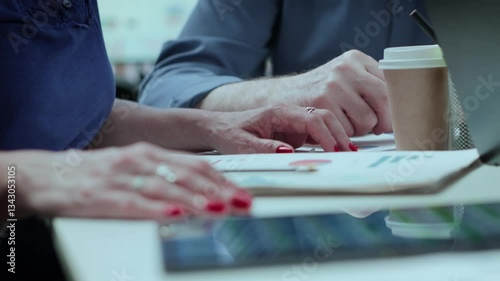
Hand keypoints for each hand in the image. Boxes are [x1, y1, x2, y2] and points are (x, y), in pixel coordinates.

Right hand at [14, 143, 251, 218]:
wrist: (45, 174)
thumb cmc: (95, 174)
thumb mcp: (134, 167)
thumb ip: (163, 176)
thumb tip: (200, 191)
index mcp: (149, 153)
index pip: (194, 164)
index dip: (222, 179)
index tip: (243, 193)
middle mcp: (138, 160)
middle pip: (186, 174)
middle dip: (218, 189)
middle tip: (242, 202)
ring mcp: (120, 177)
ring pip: (164, 187)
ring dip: (194, 199)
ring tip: (218, 208)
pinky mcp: (101, 196)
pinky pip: (132, 203)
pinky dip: (155, 210)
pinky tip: (174, 216)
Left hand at [206, 103, 352, 153]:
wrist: (218, 127)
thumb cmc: (228, 132)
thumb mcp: (240, 144)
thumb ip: (263, 148)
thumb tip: (288, 152)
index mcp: (278, 112)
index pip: (311, 119)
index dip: (325, 135)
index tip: (333, 151)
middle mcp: (289, 113)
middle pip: (323, 117)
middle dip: (338, 134)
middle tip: (348, 153)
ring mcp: (292, 121)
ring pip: (323, 123)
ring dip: (336, 136)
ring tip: (348, 153)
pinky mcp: (293, 130)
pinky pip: (315, 133)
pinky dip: (328, 141)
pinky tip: (336, 152)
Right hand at [278, 50, 390, 135]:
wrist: (284, 95)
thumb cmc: (319, 91)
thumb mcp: (345, 77)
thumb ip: (369, 84)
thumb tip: (399, 107)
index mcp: (355, 59)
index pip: (390, 83)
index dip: (394, 105)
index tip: (391, 116)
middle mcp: (345, 69)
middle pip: (384, 101)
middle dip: (384, 121)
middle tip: (378, 128)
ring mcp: (333, 86)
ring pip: (367, 119)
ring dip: (361, 129)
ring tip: (348, 123)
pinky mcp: (322, 104)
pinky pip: (348, 129)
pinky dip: (344, 134)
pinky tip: (335, 125)